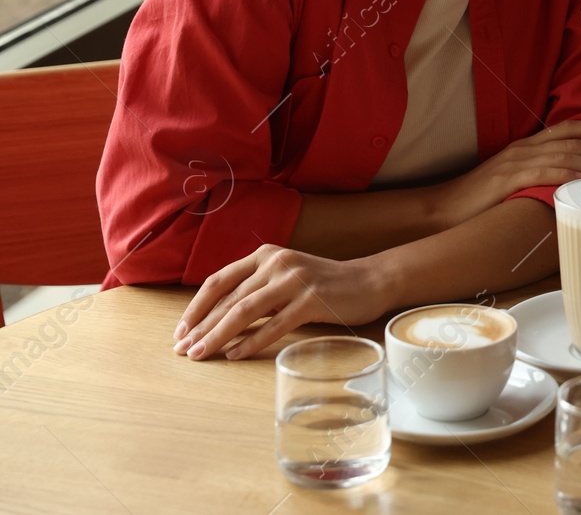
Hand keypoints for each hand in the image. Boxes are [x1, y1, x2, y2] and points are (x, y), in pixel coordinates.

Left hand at [171, 245, 390, 361]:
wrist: (370, 281)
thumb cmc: (323, 285)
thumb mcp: (286, 278)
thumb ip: (257, 289)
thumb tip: (216, 321)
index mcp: (266, 255)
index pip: (219, 281)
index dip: (196, 308)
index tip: (180, 331)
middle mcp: (277, 263)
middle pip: (229, 299)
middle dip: (201, 327)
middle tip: (183, 351)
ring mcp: (295, 280)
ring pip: (245, 311)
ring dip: (218, 336)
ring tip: (201, 355)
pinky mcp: (312, 300)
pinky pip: (274, 325)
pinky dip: (251, 342)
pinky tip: (235, 355)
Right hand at [436, 120, 580, 227]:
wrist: (444, 208)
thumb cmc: (480, 200)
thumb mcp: (513, 181)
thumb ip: (538, 176)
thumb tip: (569, 186)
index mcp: (526, 146)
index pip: (566, 128)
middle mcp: (524, 148)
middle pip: (573, 140)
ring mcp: (516, 162)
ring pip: (564, 154)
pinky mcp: (509, 179)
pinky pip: (546, 173)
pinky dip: (569, 175)